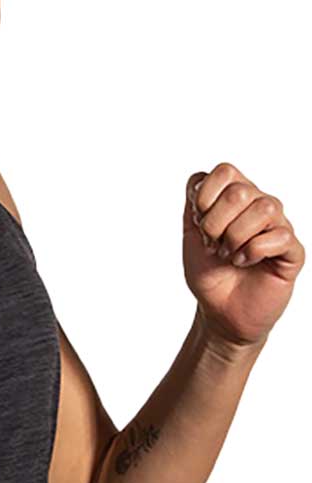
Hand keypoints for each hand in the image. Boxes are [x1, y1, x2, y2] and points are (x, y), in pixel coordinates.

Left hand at [184, 162, 304, 349]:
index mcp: (236, 199)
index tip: (198, 224)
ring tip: (228, 255)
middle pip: (240, 190)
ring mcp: (278, 226)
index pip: (224, 171)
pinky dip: (251, 252)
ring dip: (234, 237)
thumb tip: (199, 180)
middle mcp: (259, 206)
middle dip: (215, 222)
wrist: (220, 311)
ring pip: (263, 208)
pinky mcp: (291, 250)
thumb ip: (194, 206)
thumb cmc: (209, 274)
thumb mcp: (191, 237)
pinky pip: (277, 236)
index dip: (204, 197)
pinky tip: (244, 263)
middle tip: (213, 245)